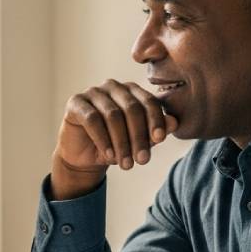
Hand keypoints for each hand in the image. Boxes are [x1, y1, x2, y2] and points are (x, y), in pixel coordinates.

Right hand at [51, 79, 177, 199]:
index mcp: (132, 91)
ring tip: (127, 165)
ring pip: (113, 115)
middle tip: (142, 161)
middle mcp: (113, 87)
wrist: (85, 158)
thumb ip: (156, 131)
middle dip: (139, 136)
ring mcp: (93, 92)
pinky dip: (103, 140)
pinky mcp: (76, 102)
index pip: (148, 101)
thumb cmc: (116, 145)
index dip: (155, 120)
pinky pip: (92, 119)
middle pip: (132, 108)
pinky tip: (110, 156)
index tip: (159, 140)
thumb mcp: (138, 141)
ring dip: (122, 143)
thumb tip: (174, 122)